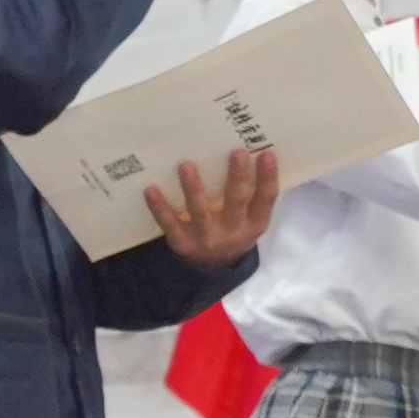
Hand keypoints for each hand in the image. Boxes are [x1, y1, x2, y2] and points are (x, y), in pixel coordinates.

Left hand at [142, 145, 281, 263]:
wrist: (214, 266)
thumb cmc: (233, 227)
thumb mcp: (250, 217)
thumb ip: (251, 193)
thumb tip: (251, 150)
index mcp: (254, 222)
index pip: (265, 198)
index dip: (268, 177)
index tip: (266, 154)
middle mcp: (233, 231)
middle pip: (236, 201)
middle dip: (237, 177)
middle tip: (236, 152)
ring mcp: (207, 238)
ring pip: (200, 211)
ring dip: (193, 188)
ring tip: (186, 165)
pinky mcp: (183, 243)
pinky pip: (169, 223)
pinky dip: (159, 207)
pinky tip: (151, 189)